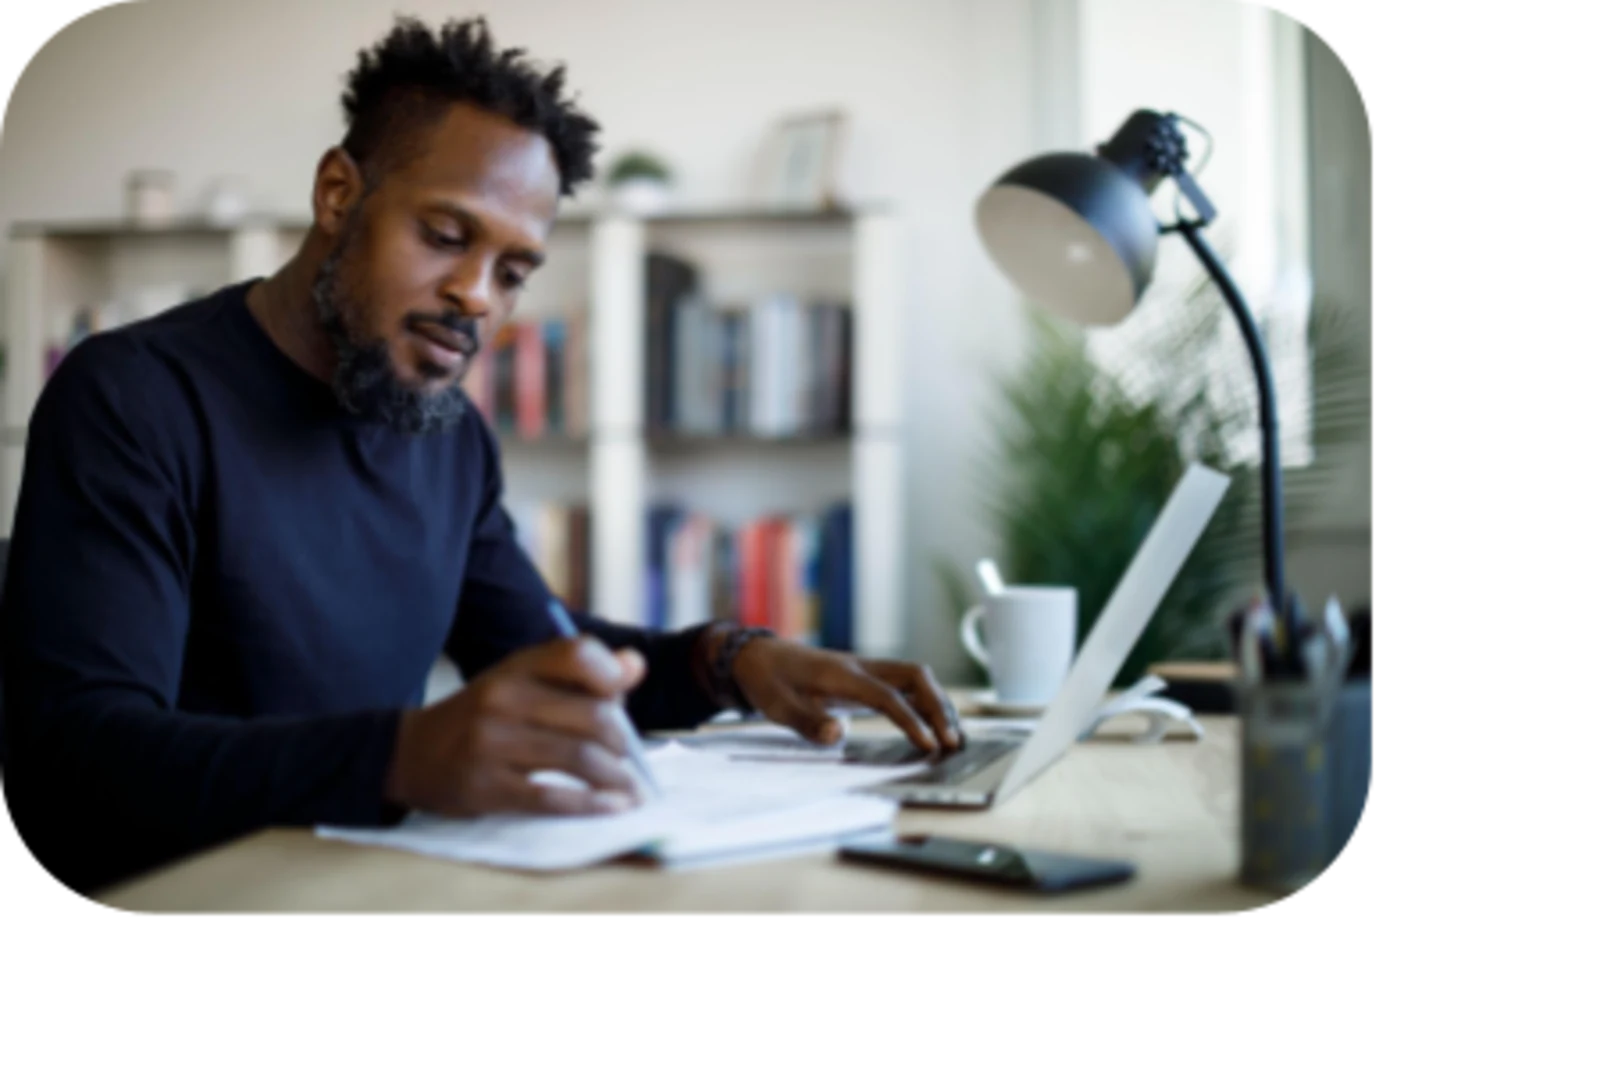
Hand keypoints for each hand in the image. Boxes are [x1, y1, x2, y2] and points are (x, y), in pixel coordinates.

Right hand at [385, 637, 649, 817]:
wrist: (410, 754)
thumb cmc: (484, 716)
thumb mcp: (522, 682)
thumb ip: (579, 674)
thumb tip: (637, 665)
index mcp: (516, 667)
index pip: (577, 654)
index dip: (611, 675)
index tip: (623, 700)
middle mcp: (503, 698)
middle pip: (591, 716)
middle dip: (622, 743)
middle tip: (630, 759)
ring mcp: (491, 743)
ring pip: (578, 758)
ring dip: (616, 778)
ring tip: (630, 790)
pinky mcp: (484, 786)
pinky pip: (550, 798)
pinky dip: (590, 805)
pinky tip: (611, 807)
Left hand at [730, 639, 963, 754]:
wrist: (757, 656)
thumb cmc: (768, 681)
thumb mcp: (776, 706)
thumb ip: (806, 721)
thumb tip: (839, 735)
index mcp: (840, 674)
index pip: (886, 695)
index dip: (910, 719)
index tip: (928, 744)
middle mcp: (860, 667)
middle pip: (914, 676)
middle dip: (938, 706)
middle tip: (953, 741)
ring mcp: (865, 669)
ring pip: (915, 677)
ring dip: (937, 703)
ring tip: (952, 736)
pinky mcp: (865, 676)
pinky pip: (905, 684)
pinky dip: (925, 701)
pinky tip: (932, 724)